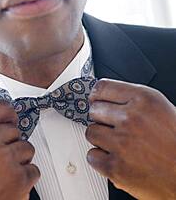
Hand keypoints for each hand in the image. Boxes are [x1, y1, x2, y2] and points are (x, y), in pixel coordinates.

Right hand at [0, 99, 39, 199]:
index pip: (0, 107)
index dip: (8, 116)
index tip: (10, 121)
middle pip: (14, 130)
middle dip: (9, 143)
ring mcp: (4, 157)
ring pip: (26, 148)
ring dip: (18, 160)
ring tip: (2, 174)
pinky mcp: (19, 178)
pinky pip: (33, 170)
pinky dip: (25, 179)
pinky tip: (8, 185)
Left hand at [85, 78, 175, 199]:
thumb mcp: (163, 110)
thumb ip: (134, 101)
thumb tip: (106, 98)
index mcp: (145, 100)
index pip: (102, 88)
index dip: (97, 96)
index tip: (96, 101)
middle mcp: (131, 119)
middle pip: (94, 110)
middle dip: (102, 119)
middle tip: (115, 128)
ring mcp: (122, 143)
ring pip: (91, 132)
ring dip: (101, 139)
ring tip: (119, 145)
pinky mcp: (115, 167)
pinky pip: (91, 156)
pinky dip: (101, 160)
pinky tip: (117, 159)